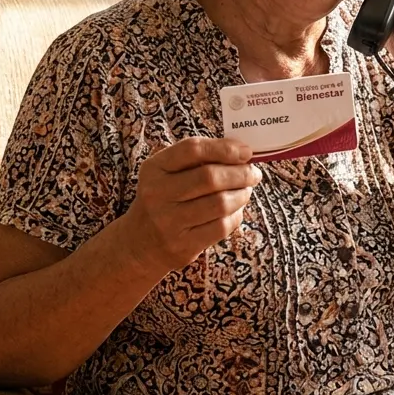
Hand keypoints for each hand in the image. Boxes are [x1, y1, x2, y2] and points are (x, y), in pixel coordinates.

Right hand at [124, 137, 260, 275]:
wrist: (140, 243)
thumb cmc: (164, 198)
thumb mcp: (168, 172)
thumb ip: (199, 158)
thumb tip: (241, 150)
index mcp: (154, 168)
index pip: (193, 149)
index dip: (224, 148)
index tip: (247, 152)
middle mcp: (157, 194)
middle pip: (210, 177)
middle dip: (240, 173)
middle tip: (253, 174)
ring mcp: (169, 222)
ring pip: (220, 204)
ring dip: (242, 194)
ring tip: (246, 190)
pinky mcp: (183, 246)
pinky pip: (221, 227)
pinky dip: (236, 216)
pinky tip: (235, 210)